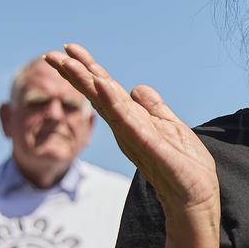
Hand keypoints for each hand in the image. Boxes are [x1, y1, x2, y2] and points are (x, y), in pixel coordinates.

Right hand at [44, 44, 219, 222]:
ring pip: (108, 106)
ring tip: (70, 63)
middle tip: (51, 55)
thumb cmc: (185, 167)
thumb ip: (154, 109)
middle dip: (76, 74)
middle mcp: (128, 129)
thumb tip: (136, 89)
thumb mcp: (171, 128)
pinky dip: (115, 104)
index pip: (106, 91)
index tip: (69, 48)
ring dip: (89, 84)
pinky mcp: (151, 149)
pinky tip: (104, 86)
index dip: (88, 70)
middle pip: (98, 96)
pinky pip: (130, 122)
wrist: (197, 198)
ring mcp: (137, 138)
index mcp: (132, 122)